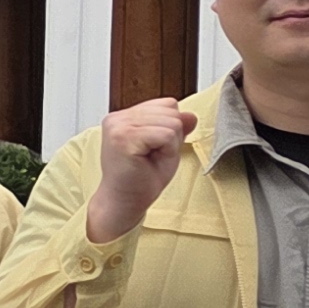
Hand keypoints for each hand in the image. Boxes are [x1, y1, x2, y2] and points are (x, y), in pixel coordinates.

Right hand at [86, 98, 190, 244]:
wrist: (124, 203)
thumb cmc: (140, 179)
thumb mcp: (165, 148)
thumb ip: (176, 128)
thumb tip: (190, 115)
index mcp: (124, 117)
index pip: (167, 104)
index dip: (170, 128)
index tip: (153, 148)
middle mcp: (117, 118)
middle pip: (171, 111)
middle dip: (171, 136)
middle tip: (151, 156)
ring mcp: (119, 126)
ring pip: (172, 122)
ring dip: (169, 144)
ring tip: (149, 158)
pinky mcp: (124, 138)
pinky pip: (166, 134)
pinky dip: (166, 150)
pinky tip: (148, 160)